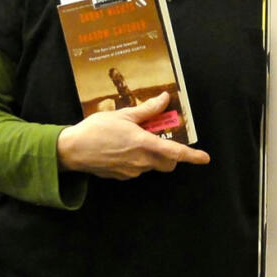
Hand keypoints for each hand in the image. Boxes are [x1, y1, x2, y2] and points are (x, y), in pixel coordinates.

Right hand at [56, 92, 209, 179]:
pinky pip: (136, 169)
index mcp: (144, 144)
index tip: (205, 158)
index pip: (175, 152)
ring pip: (151, 166)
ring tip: (134, 139)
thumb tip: (165, 99)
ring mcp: (131, 171)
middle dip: (171, 156)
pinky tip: (122, 149)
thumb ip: (147, 110)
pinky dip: (137, 160)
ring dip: (152, 156)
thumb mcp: (123, 115)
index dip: (192, 156)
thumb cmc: (96, 129)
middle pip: (167, 164)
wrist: (71, 150)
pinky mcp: (121, 177)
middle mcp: (141, 161)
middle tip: (161, 140)